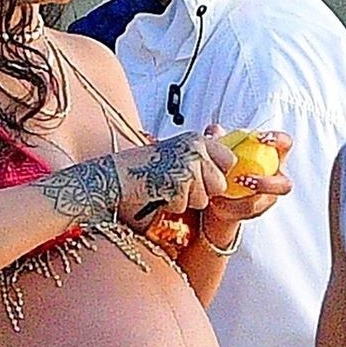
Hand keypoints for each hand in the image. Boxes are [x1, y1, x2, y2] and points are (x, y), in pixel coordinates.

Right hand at [114, 132, 233, 227]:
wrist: (115, 176)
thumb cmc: (144, 167)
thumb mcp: (175, 152)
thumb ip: (202, 152)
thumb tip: (226, 143)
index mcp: (196, 140)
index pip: (230, 159)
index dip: (218, 174)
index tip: (203, 177)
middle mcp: (194, 150)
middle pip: (220, 184)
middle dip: (203, 192)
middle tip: (178, 184)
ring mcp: (187, 168)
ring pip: (203, 199)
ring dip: (185, 200)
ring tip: (165, 188)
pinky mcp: (177, 186)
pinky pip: (184, 206)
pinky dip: (171, 205)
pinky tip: (157, 193)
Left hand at [197, 130, 292, 248]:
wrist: (219, 189)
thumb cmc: (226, 161)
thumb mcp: (219, 147)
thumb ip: (219, 138)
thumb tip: (214, 131)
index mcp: (273, 155)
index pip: (285, 144)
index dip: (278, 140)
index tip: (260, 138)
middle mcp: (277, 177)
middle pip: (284, 184)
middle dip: (266, 184)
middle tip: (245, 179)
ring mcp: (268, 197)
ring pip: (264, 202)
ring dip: (246, 199)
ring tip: (224, 192)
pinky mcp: (255, 211)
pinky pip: (247, 212)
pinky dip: (231, 208)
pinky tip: (216, 201)